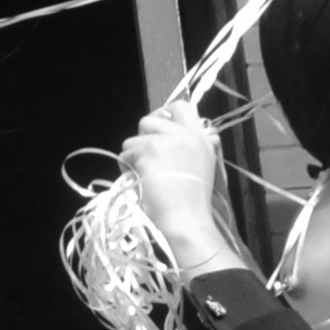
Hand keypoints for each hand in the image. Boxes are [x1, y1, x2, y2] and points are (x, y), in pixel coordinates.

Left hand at [129, 112, 241, 278]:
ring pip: (133, 140)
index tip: (155, 132)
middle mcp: (186, 134)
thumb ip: (193, 148)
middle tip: (143, 159)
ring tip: (144, 179)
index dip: (163, 115)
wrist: (187, 222)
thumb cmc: (193, 206)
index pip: (181, 107)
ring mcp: (167, 140)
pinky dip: (126, 169)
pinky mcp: (150, 151)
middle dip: (141, 138)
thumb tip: (182, 136)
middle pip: (150, 120)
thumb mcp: (204, 169)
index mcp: (202, 138)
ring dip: (132, 159)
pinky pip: (126, 154)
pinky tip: (139, 184)